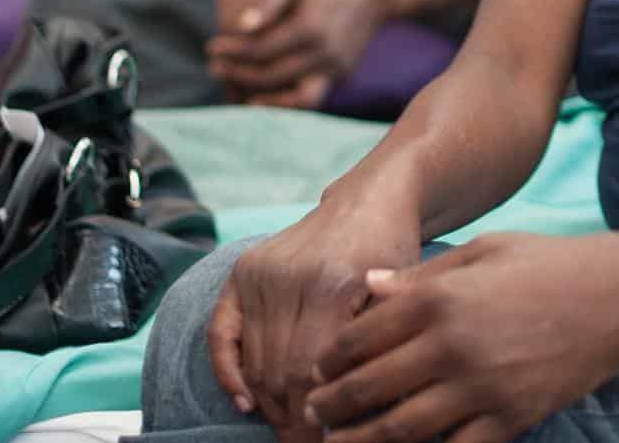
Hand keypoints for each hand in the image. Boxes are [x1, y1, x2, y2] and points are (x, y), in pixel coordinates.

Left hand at [207, 0, 387, 107]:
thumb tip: (240, 27)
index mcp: (309, 27)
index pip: (259, 49)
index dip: (231, 51)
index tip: (211, 47)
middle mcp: (325, 53)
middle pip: (270, 76)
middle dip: (238, 74)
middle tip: (215, 67)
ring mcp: (336, 68)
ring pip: (292, 97)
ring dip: (261, 96)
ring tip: (236, 89)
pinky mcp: (341, 76)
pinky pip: (310, 97)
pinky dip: (286, 102)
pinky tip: (263, 96)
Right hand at [208, 203, 421, 442]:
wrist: (370, 200)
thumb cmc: (393, 251)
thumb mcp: (398, 295)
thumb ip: (373, 349)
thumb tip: (349, 411)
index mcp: (334, 283)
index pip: (311, 372)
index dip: (316, 416)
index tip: (325, 442)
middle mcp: (289, 277)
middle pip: (279, 372)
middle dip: (291, 418)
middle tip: (305, 442)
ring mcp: (260, 272)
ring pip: (253, 360)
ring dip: (268, 403)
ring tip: (287, 427)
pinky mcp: (242, 270)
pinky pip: (220, 334)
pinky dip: (228, 373)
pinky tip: (246, 403)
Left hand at [305, 234, 618, 442]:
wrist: (617, 296)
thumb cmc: (548, 264)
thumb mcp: (481, 252)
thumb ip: (420, 277)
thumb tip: (368, 288)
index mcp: (438, 299)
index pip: (361, 337)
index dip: (330, 359)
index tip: (317, 372)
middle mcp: (451, 346)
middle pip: (370, 387)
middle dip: (333, 406)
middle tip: (313, 415)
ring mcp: (480, 387)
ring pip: (402, 428)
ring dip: (363, 441)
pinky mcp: (510, 418)